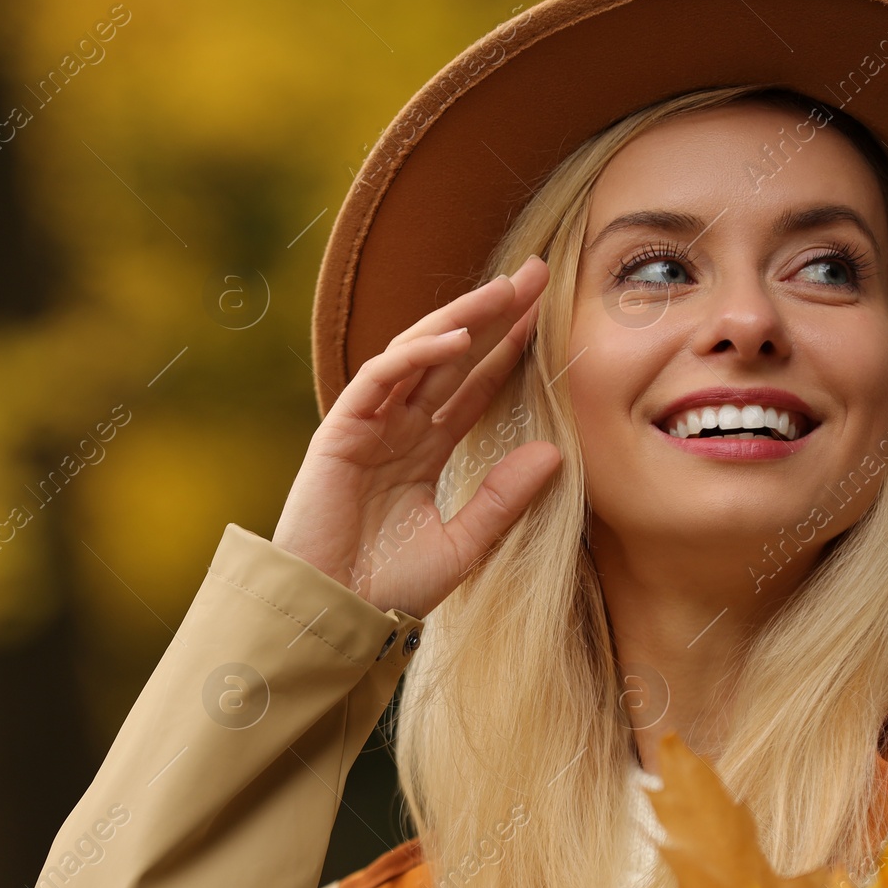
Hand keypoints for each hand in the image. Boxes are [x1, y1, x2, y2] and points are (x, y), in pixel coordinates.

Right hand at [271, 254, 560, 618]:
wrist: (332, 615)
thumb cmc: (386, 590)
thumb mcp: (462, 544)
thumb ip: (503, 499)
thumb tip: (555, 452)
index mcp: (424, 451)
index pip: (474, 386)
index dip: (509, 350)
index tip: (550, 315)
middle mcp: (398, 429)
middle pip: (453, 357)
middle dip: (494, 314)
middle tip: (537, 272)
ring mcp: (369, 425)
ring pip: (418, 354)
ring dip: (461, 318)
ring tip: (506, 289)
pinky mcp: (341, 430)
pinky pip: (381, 378)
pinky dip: (416, 355)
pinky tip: (456, 337)